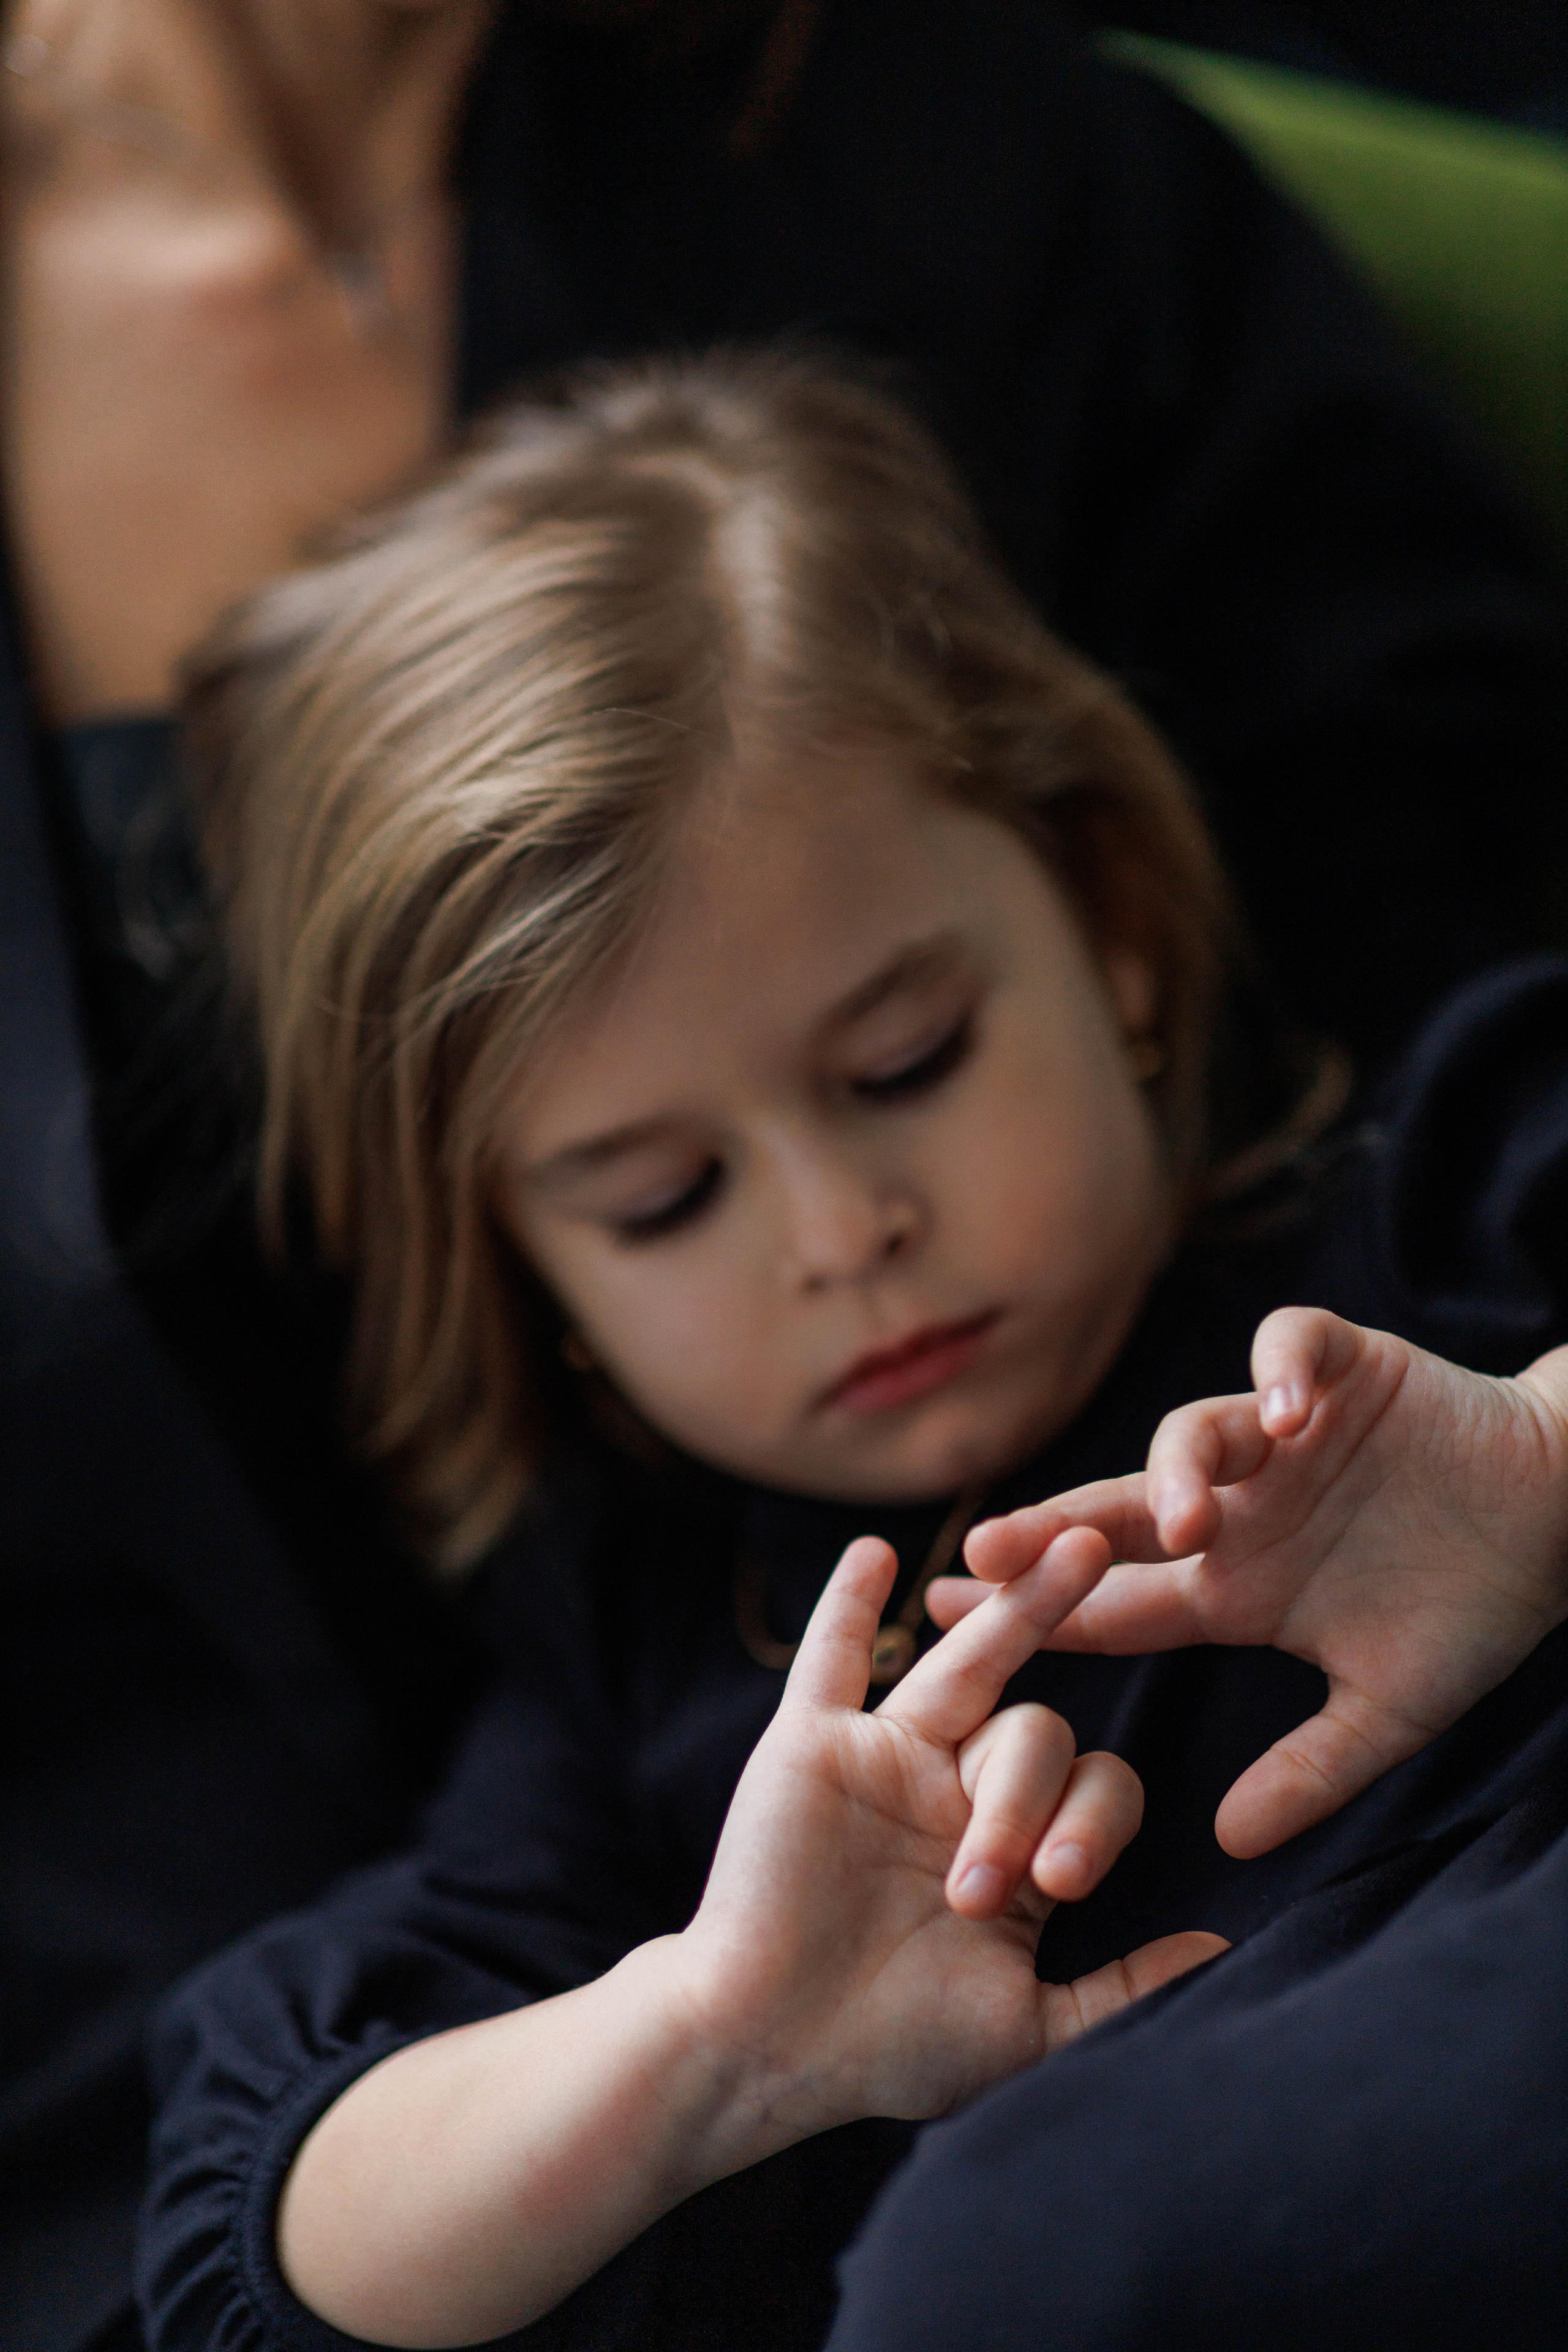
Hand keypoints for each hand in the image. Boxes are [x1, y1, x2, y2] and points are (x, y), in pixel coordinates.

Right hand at [681, 1533, 1223, 2155]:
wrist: (770, 2049)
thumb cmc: (892, 2048)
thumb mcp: (1030, 2029)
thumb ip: (1124, 1987)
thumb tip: (1225, 1949)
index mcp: (1016, 1844)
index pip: (1092, 1788)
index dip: (1090, 1826)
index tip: (1052, 1891)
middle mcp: (958, 1784)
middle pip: (1037, 1730)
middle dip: (1032, 1795)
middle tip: (1024, 1864)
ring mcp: (886, 1754)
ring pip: (966, 1665)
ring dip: (1021, 1606)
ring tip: (1079, 1552)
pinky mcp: (812, 1742)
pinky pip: (836, 1658)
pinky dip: (850, 1607)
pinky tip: (877, 1556)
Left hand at [931, 1308, 1567, 1857]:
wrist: (1562, 1517)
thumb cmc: (1474, 1605)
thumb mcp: (1392, 1706)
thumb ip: (1313, 1768)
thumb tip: (1228, 1842)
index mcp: (1236, 1584)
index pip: (1114, 1599)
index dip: (1036, 1610)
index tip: (942, 1623)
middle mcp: (1241, 1505)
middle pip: (1120, 1511)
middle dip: (1052, 1527)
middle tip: (986, 1551)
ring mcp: (1284, 1434)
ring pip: (1195, 1432)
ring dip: (1180, 1470)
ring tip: (1185, 1516)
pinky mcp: (1340, 1369)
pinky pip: (1290, 1351)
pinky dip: (1281, 1375)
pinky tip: (1287, 1417)